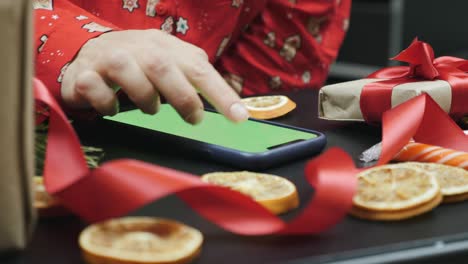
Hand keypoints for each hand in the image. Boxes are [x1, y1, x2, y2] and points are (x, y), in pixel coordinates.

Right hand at [61, 29, 248, 123]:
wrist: (88, 52)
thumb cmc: (138, 64)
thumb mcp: (169, 63)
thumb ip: (194, 77)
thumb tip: (230, 101)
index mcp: (164, 46)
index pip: (198, 66)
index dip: (220, 92)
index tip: (239, 116)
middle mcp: (137, 47)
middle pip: (163, 66)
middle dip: (183, 97)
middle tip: (194, 118)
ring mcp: (108, 58)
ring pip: (128, 73)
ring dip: (145, 99)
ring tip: (151, 109)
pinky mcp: (83, 74)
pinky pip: (95, 89)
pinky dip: (107, 104)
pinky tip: (113, 108)